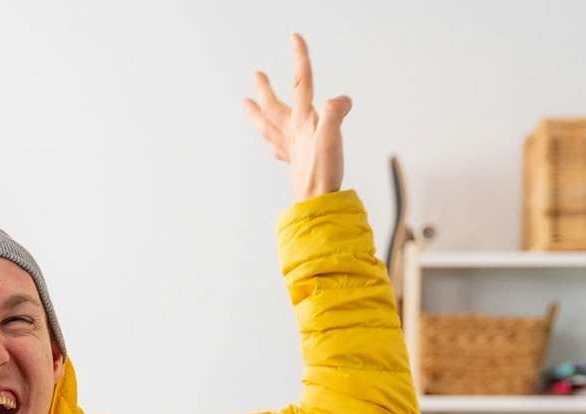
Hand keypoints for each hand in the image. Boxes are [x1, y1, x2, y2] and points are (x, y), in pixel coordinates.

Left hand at [243, 33, 349, 202]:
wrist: (317, 204)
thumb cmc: (323, 173)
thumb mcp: (332, 138)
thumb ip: (334, 114)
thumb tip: (339, 100)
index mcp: (303, 121)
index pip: (302, 83)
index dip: (300, 59)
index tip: (294, 38)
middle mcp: (293, 133)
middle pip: (276, 105)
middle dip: (266, 89)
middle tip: (256, 75)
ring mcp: (292, 148)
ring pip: (269, 126)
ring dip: (257, 113)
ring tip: (246, 104)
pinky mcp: (295, 163)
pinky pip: (277, 147)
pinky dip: (271, 140)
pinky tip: (271, 141)